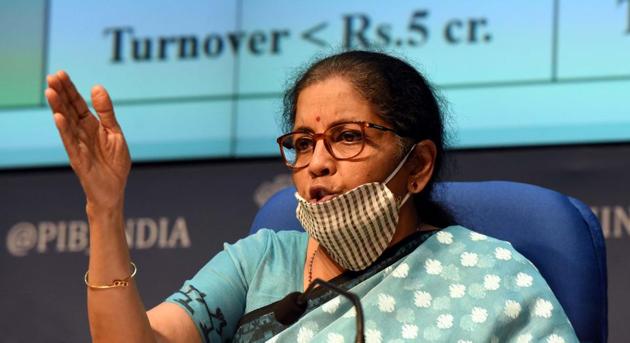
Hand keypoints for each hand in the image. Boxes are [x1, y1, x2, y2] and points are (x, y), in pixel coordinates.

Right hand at [45, 71, 130, 209]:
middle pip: (68, 109)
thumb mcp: (115, 133)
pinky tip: (58, 117)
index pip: (77, 104)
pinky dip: (64, 129)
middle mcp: (81, 133)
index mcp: (91, 125)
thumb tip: (97, 87)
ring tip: (50, 91)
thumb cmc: (115, 163)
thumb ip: (106, 113)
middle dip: (61, 93)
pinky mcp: (78, 158)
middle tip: (52, 76)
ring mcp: (77, 145)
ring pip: (65, 123)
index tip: (61, 73)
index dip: (70, 89)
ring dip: (58, 107)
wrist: (115, 189)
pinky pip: (70, 142)